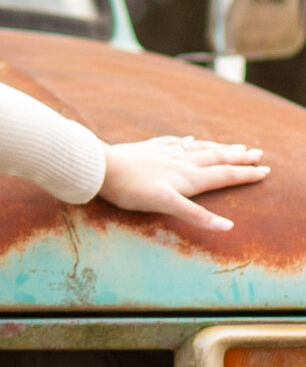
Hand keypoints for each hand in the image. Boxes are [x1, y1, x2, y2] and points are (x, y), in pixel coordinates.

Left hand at [98, 134, 268, 234]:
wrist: (102, 168)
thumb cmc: (132, 190)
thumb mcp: (166, 205)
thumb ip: (197, 215)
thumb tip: (227, 227)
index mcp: (188, 177)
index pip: (224, 175)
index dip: (245, 174)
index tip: (264, 170)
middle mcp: (181, 162)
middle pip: (216, 158)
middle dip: (238, 158)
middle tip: (257, 153)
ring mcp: (165, 153)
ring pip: (199, 148)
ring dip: (219, 148)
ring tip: (233, 146)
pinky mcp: (149, 149)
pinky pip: (174, 143)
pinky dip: (188, 141)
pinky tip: (189, 139)